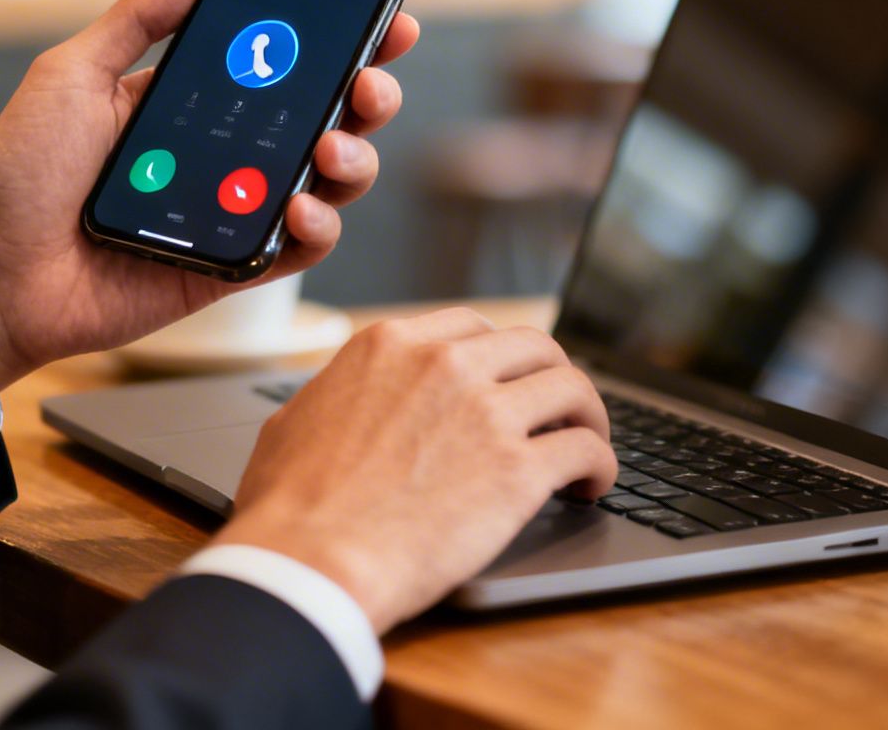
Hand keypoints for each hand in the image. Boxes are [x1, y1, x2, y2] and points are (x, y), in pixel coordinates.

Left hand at [0, 0, 419, 403]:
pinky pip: (298, 249)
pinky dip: (317, 228)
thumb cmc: (19, 175)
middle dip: (368, 93)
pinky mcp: (232, 267)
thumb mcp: (70, 74)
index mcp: (195, 99)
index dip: (343, 40)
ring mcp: (235, 210)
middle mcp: (227, 153)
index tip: (385, 17)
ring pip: (330, 182)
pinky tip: (302, 208)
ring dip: (353, 158)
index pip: (286, 61)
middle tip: (369, 81)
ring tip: (331, 147)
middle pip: (327, 117)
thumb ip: (138, 20)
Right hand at [210, 308, 616, 633]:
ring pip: (571, 388)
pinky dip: (599, 465)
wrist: (310, 562)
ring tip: (587, 445)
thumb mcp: (295, 419)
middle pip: (534, 346)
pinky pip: (585, 449)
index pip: (472, 325)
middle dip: (551, 377)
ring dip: (588, 416)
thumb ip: (336, 396)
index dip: (501, 355)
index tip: (508, 381)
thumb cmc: (288, 507)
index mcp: (391, 346)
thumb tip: (342, 401)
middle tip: (557, 412)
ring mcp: (486, 413)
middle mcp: (445, 364)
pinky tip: (591, 486)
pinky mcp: (518, 471)